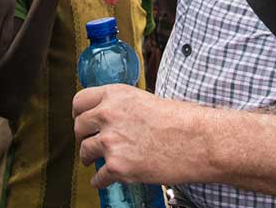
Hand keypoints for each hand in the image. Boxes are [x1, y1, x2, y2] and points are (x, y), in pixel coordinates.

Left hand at [73, 85, 209, 187]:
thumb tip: (110, 117)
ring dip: (89, 158)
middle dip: (83, 136)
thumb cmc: (179, 121)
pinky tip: (105, 180)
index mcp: (115, 95)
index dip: (79, 113)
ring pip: (84, 152)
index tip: (81, 119)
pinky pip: (99, 177)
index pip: (80, 101)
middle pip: (78, 127)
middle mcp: (108, 115)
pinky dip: (101, 181)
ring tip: (96, 161)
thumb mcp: (144, 100)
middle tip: (89, 141)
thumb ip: (122, 106)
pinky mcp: (117, 166)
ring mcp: (110, 141)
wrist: (196, 141)